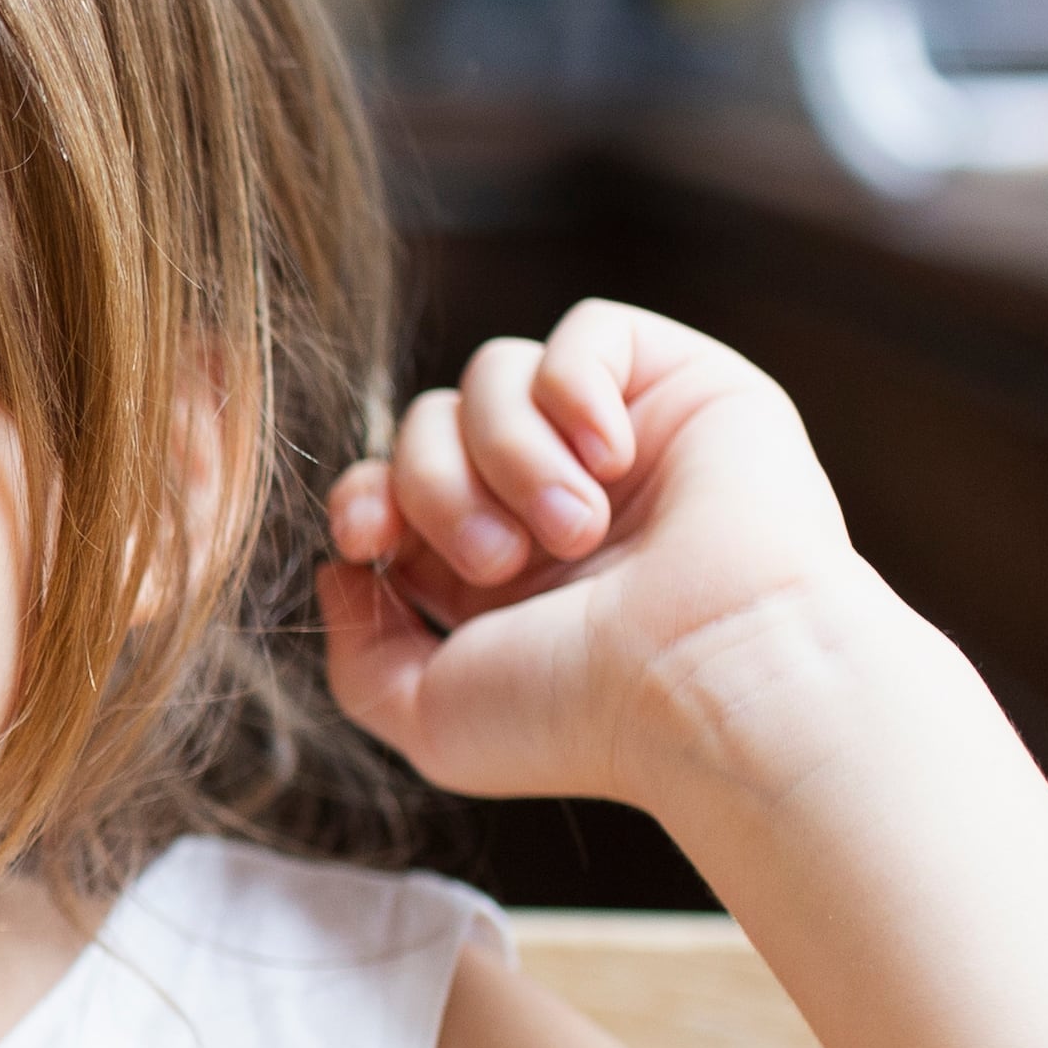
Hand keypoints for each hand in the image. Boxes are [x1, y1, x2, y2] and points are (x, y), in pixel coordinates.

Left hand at [314, 300, 885, 815]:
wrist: (709, 678)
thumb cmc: (584, 714)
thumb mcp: (432, 718)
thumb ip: (360, 654)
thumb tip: (337, 571)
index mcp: (501, 571)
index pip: (393, 486)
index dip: (363, 496)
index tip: (368, 538)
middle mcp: (556, 498)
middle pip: (428, 421)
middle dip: (435, 487)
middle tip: (501, 561)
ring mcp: (620, 438)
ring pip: (493, 373)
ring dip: (509, 454)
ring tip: (572, 530)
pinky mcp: (686, 384)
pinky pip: (587, 329)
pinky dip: (574, 387)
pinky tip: (611, 461)